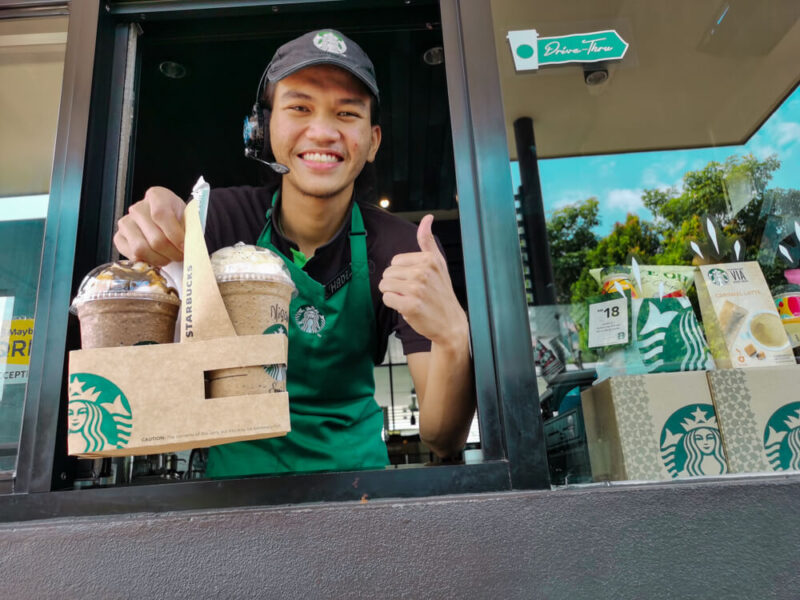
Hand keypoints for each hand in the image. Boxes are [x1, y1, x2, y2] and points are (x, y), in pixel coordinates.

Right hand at [113, 186, 185, 264]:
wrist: (167, 224)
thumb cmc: (179, 221)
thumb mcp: (189, 219)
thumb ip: (190, 230)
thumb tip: (192, 246)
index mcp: (157, 196)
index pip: (161, 215)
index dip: (175, 235)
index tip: (185, 246)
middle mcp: (138, 208)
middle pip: (155, 238)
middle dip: (172, 252)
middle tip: (181, 256)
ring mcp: (126, 223)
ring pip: (142, 249)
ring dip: (160, 259)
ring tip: (169, 257)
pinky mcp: (119, 238)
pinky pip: (132, 256)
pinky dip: (147, 261)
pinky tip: (157, 258)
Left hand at [379, 215, 467, 346]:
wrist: (450, 323)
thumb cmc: (442, 293)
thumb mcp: (438, 264)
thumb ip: (428, 241)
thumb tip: (427, 218)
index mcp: (429, 259)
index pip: (395, 261)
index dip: (402, 273)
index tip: (417, 281)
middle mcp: (423, 272)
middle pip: (388, 273)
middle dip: (396, 284)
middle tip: (414, 293)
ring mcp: (417, 289)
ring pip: (385, 286)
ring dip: (394, 294)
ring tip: (411, 299)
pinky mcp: (411, 305)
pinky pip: (387, 298)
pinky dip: (394, 304)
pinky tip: (408, 308)